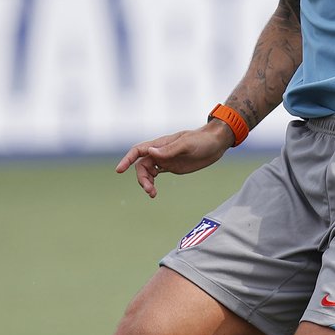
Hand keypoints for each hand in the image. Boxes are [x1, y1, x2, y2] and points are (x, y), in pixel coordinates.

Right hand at [116, 121, 233, 198]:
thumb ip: (169, 150)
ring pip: (147, 172)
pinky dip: (152, 183)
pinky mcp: (172, 167)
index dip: (127, 159)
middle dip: (142, 178)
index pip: (138, 151)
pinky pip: (155, 175)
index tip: (119, 170)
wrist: (215, 144)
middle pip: (141, 165)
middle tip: (149, 190)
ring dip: (146, 183)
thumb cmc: (202, 141)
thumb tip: (150, 153)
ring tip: (152, 194)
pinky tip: (154, 192)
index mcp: (161, 144)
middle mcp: (160, 152)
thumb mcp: (187, 145)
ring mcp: (165, 160)